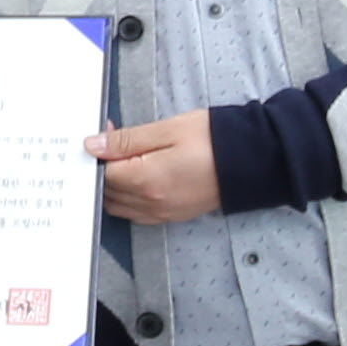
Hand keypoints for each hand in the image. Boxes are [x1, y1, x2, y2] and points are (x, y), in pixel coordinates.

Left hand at [87, 111, 220, 224]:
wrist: (252, 160)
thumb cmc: (214, 140)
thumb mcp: (168, 129)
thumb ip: (127, 140)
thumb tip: (94, 145)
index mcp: (147, 180)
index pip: (102, 173)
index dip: (99, 151)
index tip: (108, 132)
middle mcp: (151, 203)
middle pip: (107, 191)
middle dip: (104, 167)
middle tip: (117, 140)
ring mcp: (162, 213)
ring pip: (119, 206)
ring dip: (114, 185)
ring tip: (129, 158)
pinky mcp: (172, 216)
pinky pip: (137, 214)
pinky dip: (129, 199)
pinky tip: (139, 178)